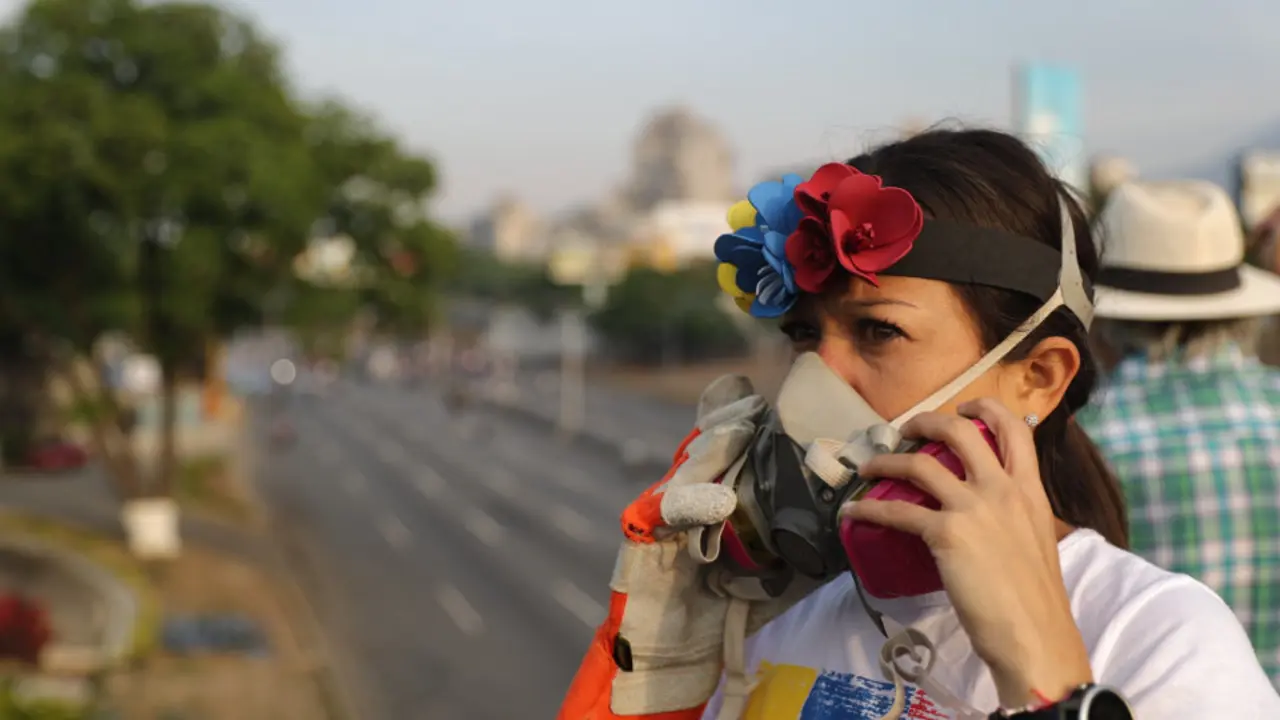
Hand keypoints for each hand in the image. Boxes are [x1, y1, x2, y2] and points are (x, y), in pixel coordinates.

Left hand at [845, 398, 1092, 707]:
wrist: (1035, 636)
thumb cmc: (1036, 601)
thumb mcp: (1036, 543)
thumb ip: (1015, 519)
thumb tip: (991, 518)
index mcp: (1031, 491)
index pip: (1015, 429)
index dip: (985, 408)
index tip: (964, 406)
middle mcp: (1003, 490)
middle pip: (960, 430)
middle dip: (927, 420)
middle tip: (906, 429)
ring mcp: (973, 508)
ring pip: (921, 463)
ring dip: (887, 459)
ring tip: (869, 465)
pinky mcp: (946, 534)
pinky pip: (897, 509)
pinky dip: (870, 507)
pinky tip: (854, 510)